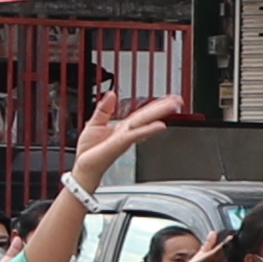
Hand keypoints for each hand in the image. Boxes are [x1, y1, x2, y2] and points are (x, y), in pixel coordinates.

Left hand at [64, 94, 188, 184]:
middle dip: (163, 108)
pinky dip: (147, 129)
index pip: (142, 113)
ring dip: (159, 114)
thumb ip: (104, 109)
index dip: (155, 105)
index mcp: (123, 127)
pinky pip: (135, 135)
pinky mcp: (119, 144)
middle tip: (178, 101)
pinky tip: (160, 125)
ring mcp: (125, 138)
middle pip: (148, 116)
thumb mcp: (94, 123)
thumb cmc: (89, 150)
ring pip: (145, 123)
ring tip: (173, 107)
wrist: (84, 167)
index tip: (168, 98)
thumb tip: (111, 94)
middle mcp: (127, 132)